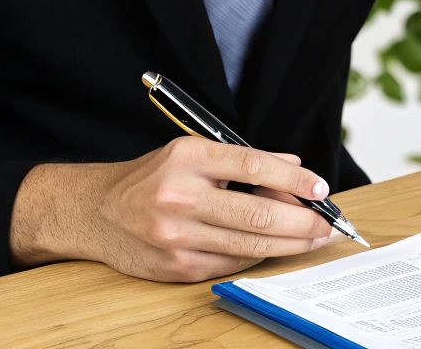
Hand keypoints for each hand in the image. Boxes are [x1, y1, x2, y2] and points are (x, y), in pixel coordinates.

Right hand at [9, 137, 336, 282]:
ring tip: (311, 238)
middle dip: (302, 223)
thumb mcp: (194, 152)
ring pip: (249, 246)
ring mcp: (176, 236)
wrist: (94, 212)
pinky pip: (231, 264)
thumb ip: (245, 160)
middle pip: (258, 215)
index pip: (255, 167)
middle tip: (327, 224)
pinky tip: (272, 248)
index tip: (320, 188)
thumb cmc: (153, 178)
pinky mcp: (175, 267)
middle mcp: (179, 197)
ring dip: (289, 244)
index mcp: (188, 159)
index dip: (295, 180)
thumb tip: (296, 169)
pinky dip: (257, 256)